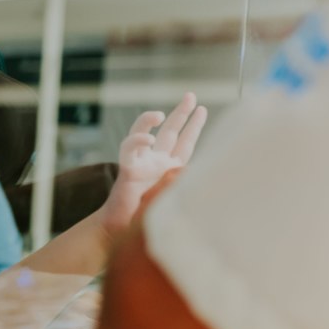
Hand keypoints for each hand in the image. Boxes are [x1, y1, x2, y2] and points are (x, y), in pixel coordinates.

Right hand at [99, 92, 207, 241]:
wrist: (122, 231)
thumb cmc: (148, 219)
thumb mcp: (178, 196)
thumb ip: (189, 180)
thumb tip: (205, 167)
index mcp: (169, 170)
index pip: (184, 144)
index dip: (193, 127)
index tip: (202, 110)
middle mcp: (155, 163)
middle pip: (169, 133)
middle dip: (180, 114)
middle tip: (191, 96)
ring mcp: (140, 165)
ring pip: (145, 134)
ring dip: (151, 121)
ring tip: (160, 114)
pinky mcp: (127, 169)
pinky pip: (129, 149)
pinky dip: (138, 140)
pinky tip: (147, 138)